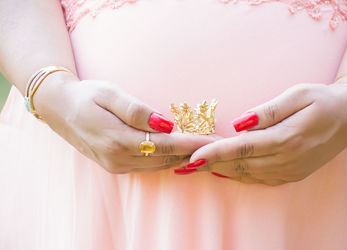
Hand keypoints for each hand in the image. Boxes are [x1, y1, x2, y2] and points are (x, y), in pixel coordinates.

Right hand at [34, 71, 218, 173]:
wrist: (59, 109)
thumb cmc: (86, 96)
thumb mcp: (110, 94)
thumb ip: (137, 111)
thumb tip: (166, 124)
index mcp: (118, 140)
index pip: (166, 145)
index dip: (192, 143)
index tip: (215, 141)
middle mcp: (119, 158)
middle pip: (166, 158)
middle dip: (194, 152)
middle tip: (219, 145)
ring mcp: (117, 166)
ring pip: (160, 165)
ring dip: (183, 158)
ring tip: (207, 149)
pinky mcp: (116, 166)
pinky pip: (150, 166)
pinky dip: (168, 160)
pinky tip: (182, 154)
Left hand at [174, 82, 346, 184]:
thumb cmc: (323, 99)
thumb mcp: (297, 95)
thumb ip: (267, 111)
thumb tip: (239, 123)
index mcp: (287, 138)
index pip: (241, 148)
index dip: (214, 153)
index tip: (191, 157)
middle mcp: (287, 159)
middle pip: (240, 165)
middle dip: (209, 165)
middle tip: (182, 165)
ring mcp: (291, 170)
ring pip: (247, 174)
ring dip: (220, 171)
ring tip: (196, 168)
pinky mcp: (293, 174)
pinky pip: (259, 179)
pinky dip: (238, 176)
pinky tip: (223, 172)